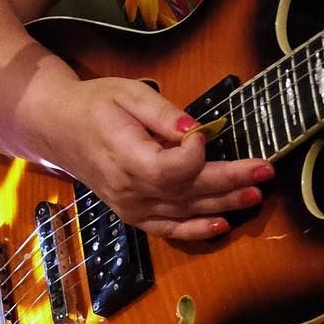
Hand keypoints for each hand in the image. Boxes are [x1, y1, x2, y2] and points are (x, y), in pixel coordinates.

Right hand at [31, 76, 273, 242]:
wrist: (58, 127)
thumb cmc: (96, 104)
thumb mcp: (128, 93)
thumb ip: (164, 113)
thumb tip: (196, 130)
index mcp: (126, 157)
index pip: (172, 168)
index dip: (196, 154)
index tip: (204, 132)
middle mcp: (130, 190)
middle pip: (187, 191)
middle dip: (230, 182)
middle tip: (265, 171)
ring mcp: (131, 206)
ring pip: (184, 212)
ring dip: (223, 205)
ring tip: (256, 194)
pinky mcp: (133, 213)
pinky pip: (167, 229)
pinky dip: (195, 230)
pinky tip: (221, 225)